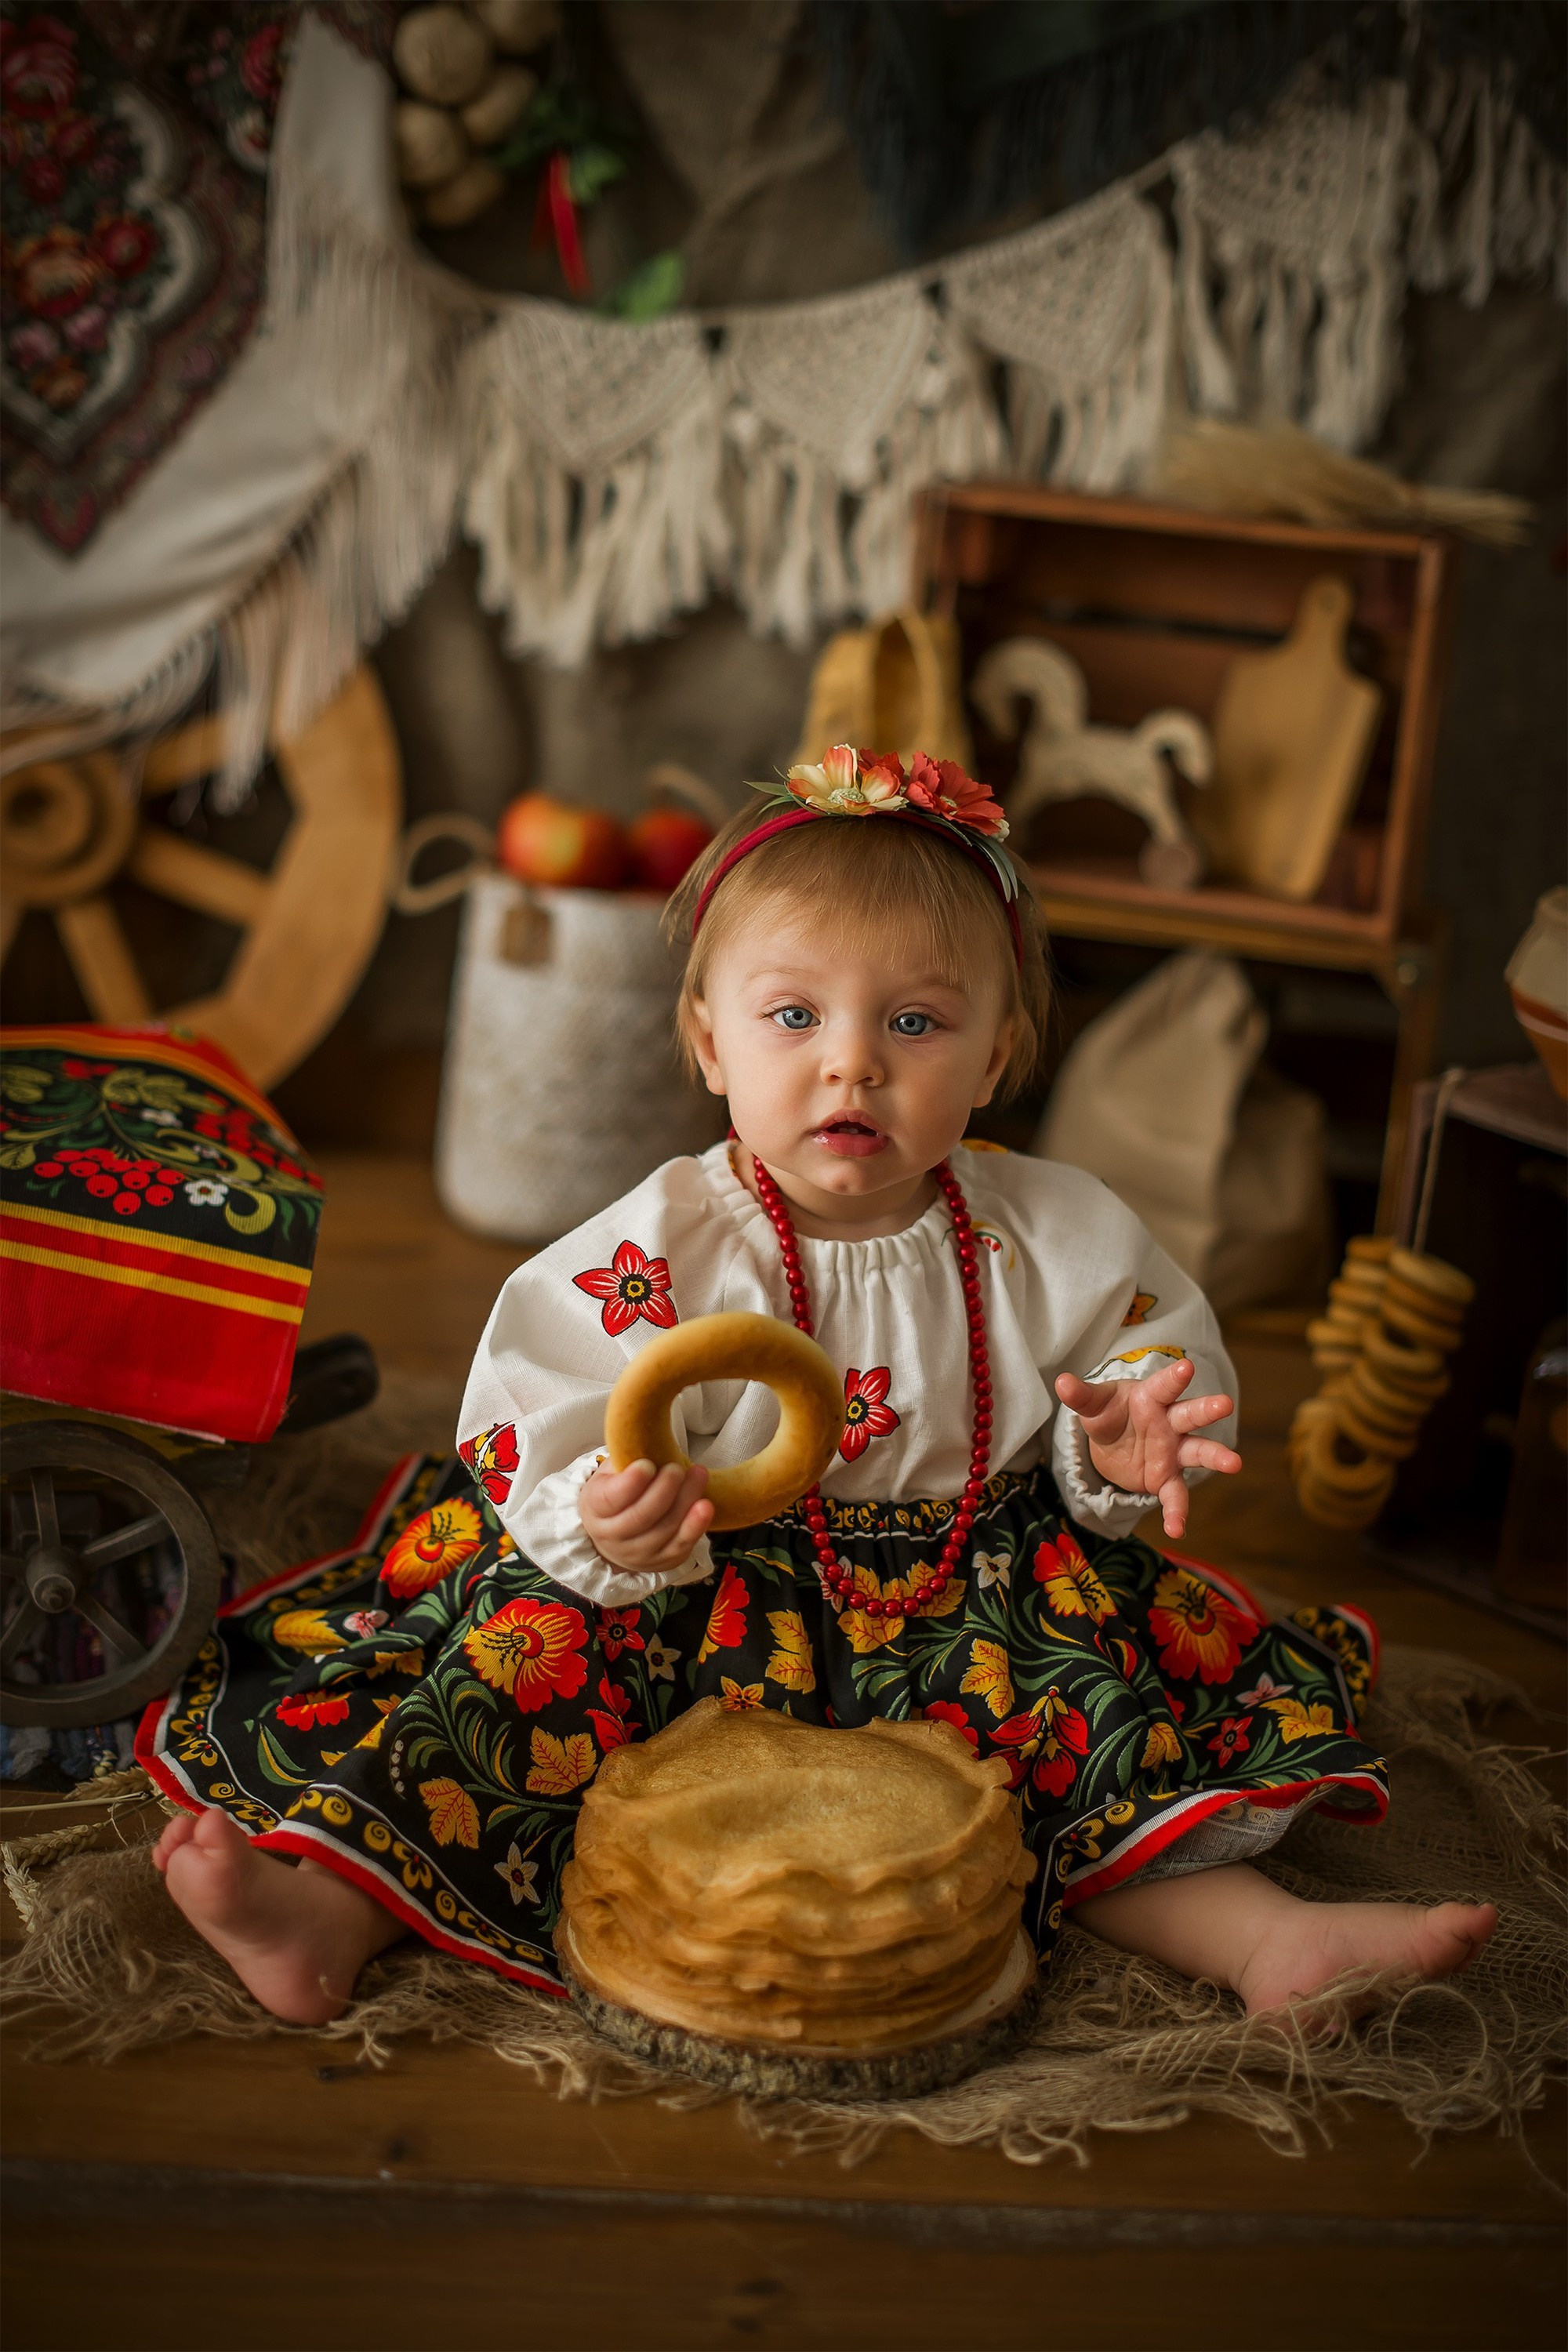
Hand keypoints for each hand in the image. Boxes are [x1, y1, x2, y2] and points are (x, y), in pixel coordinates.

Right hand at [579, 1458, 712, 1574]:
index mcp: (595, 1509)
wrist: (616, 1532)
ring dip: (685, 1502)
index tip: (647, 1465)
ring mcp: (637, 1553)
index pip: (610, 1500)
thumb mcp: (611, 1471)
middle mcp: (612, 1536)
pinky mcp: (661, 1561)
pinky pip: (680, 1546)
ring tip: (699, 1474)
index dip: (630, 1484)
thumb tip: (647, 1435)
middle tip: (677, 1468)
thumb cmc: (616, 1492)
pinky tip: (705, 1506)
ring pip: (664, 1530)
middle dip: (663, 1491)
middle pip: (640, 1517)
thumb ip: (625, 1458)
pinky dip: (695, 1527)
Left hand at [1054, 1358, 1240, 1539]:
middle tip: (1225, 1404)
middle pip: (1189, 1414)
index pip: (1164, 1385)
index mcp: (1151, 1398)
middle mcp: (1168, 1422)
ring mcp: (1172, 1451)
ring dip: (1215, 1456)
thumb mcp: (1095, 1405)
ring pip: (1197, 1451)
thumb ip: (1082, 1396)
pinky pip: (1176, 1495)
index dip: (1174, 1377)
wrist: (1113, 1443)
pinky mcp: (1167, 1478)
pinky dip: (1177, 1512)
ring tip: (1234, 1463)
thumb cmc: (1110, 1414)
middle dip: (1206, 1410)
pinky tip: (1176, 1529)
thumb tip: (1061, 1382)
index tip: (1186, 1367)